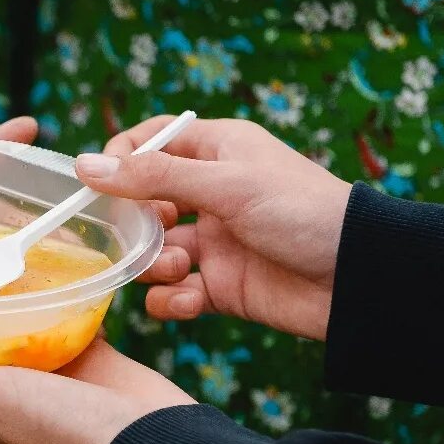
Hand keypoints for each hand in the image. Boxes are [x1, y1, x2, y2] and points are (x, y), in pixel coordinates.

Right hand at [75, 117, 351, 340]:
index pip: (152, 142)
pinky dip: (172, 301)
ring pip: (153, 252)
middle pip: (143, 203)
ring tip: (179, 270)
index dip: (121, 159)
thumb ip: (153, 177)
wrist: (358, 279)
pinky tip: (191, 301)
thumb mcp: (226, 184)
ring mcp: (215, 242)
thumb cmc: (302, 212)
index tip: (101, 184)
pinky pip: (174, 294)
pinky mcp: (220, 287)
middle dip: (134, 223)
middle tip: (142, 234)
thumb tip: (85, 165)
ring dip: (153, 265)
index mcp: (217, 151)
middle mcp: (211, 194)